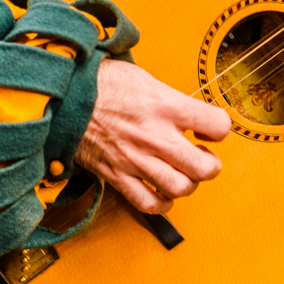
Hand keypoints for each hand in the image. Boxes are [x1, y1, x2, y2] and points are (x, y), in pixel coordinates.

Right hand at [76, 59, 231, 213]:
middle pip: (205, 168)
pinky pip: (149, 203)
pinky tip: (162, 192)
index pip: (217, 125)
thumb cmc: (102, 84)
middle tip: (202, 157)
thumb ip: (172, 101)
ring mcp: (137, 159)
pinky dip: (162, 204)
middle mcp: (155, 136)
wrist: (63, 96)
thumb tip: (189, 114)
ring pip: (181, 189)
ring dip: (188, 184)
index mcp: (166, 106)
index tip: (210, 130)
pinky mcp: (118, 175)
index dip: (219, 129)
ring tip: (181, 172)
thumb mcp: (145, 79)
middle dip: (210, 165)